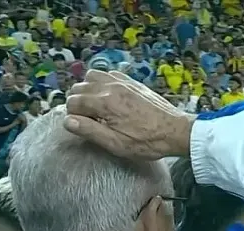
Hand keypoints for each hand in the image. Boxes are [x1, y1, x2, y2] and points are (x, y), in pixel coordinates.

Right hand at [64, 70, 195, 159]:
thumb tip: (67, 121)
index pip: (73, 102)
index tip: (84, 126)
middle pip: (79, 87)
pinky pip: (110, 73)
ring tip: (97, 106)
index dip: (74, 116)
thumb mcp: (116, 143)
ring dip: (88, 89)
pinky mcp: (133, 82)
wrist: (175, 131)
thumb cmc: (147, 141)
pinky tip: (110, 96)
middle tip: (90, 119)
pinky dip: (104, 82)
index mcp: (104, 102)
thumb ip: (89, 130)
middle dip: (79, 102)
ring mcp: (123, 82)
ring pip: (92, 76)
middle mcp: (111, 87)